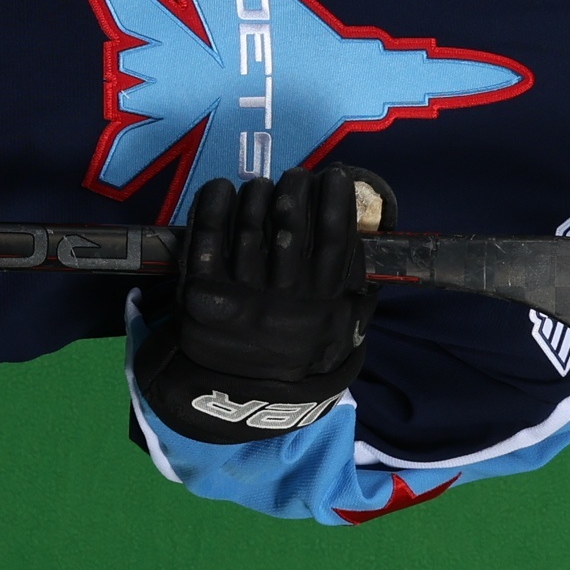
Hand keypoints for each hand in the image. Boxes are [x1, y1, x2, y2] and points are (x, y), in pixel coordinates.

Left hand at [132, 163, 390, 441]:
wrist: (238, 392)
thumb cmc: (296, 347)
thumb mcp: (340, 324)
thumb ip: (355, 280)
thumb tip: (371, 222)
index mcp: (320, 306)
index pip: (333, 240)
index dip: (335, 201)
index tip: (334, 176)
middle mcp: (281, 302)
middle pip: (289, 227)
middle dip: (294, 190)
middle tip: (295, 178)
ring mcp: (237, 300)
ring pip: (248, 228)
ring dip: (257, 195)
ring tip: (262, 188)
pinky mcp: (198, 297)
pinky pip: (204, 240)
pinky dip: (212, 207)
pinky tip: (222, 189)